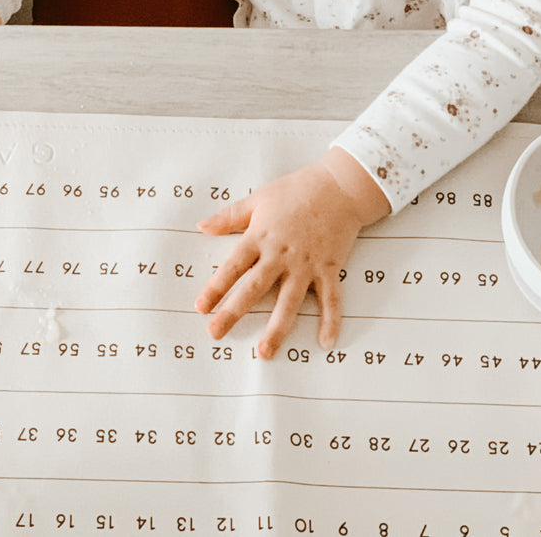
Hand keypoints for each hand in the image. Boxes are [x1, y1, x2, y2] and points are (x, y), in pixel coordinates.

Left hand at [196, 148, 391, 358]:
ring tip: (264, 352)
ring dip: (277, 329)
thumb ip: (229, 216)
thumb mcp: (258, 198)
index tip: (201, 306)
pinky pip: (331, 300)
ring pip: (289, 302)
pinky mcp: (329, 269)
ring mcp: (307, 265)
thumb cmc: (297, 190)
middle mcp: (281, 255)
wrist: (339, 187)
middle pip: (254, 289)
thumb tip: (202, 226)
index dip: (216, 287)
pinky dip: (330, 322)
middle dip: (233, 313)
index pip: (233, 267)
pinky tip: (325, 343)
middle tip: (216, 333)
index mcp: (260, 237)